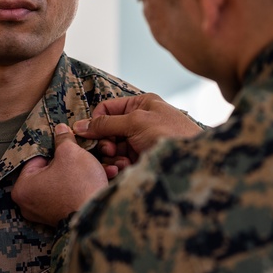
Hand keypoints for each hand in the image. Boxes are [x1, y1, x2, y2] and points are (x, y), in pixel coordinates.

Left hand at [12, 124, 107, 226]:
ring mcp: (43, 214)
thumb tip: (60, 129)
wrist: (99, 216)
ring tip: (98, 167)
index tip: (69, 148)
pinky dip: (82, 188)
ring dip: (81, 174)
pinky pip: (70, 196)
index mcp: (22, 188)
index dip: (56, 151)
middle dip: (71, 163)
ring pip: (63, 183)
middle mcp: (28, 204)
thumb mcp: (71, 152)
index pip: (37, 159)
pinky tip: (101, 178)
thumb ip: (63, 139)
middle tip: (84, 157)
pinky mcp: (61, 219)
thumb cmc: (79, 185)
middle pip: (50, 171)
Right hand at [76, 94, 202, 173]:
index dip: (96, 121)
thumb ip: (106, 123)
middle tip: (109, 150)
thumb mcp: (136, 122)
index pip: (107, 109)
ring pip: (112, 148)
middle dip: (105, 142)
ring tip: (121, 162)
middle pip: (107, 131)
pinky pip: (120, 161)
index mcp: (141, 104)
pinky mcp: (141, 159)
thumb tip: (80, 126)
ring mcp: (140, 141)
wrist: (192, 162)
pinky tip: (126, 168)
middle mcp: (140, 121)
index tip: (88, 135)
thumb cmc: (171, 134)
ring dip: (112, 157)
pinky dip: (119, 166)